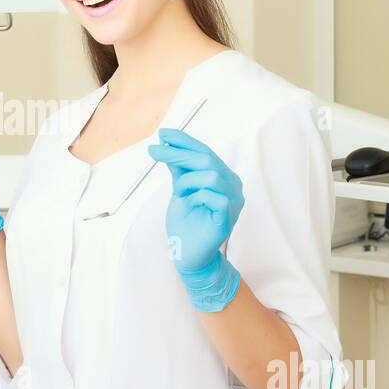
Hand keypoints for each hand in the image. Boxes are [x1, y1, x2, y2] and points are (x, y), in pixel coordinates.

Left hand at [146, 128, 245, 311]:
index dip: (184, 140)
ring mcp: (234, 201)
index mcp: (222, 177)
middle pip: (207, 160)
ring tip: (178, 193)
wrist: (188, 255)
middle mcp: (232, 186)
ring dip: (187, 181)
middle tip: (155, 150)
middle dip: (178, 152)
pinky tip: (189, 204)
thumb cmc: (185, 224)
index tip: (162, 133)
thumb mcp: (179, 191)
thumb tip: (169, 146)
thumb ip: (179, 170)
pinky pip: (215, 197)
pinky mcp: (229, 217)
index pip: (205, 152)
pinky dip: (196, 197)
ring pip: (211, 176)